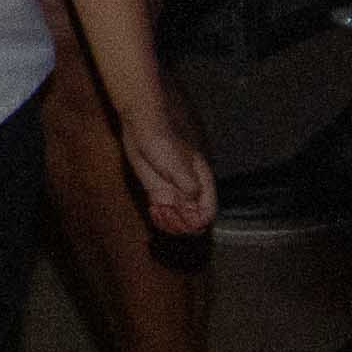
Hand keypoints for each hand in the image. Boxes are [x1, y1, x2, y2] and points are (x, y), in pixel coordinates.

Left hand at [112, 92, 215, 237]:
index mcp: (202, 182)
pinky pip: (163, 213)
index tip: (186, 221)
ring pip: (178, 219)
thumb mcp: (178, 165)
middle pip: (193, 220)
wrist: (142, 126)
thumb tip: (195, 210)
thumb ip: (188, 188)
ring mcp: (173, 191)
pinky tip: (154, 211)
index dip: (198, 222)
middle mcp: (189, 190)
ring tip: (160, 213)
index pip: (208, 212)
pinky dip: (160, 218)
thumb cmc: (164, 139)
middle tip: (169, 215)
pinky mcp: (158, 191)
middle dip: (183, 225)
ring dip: (171, 224)